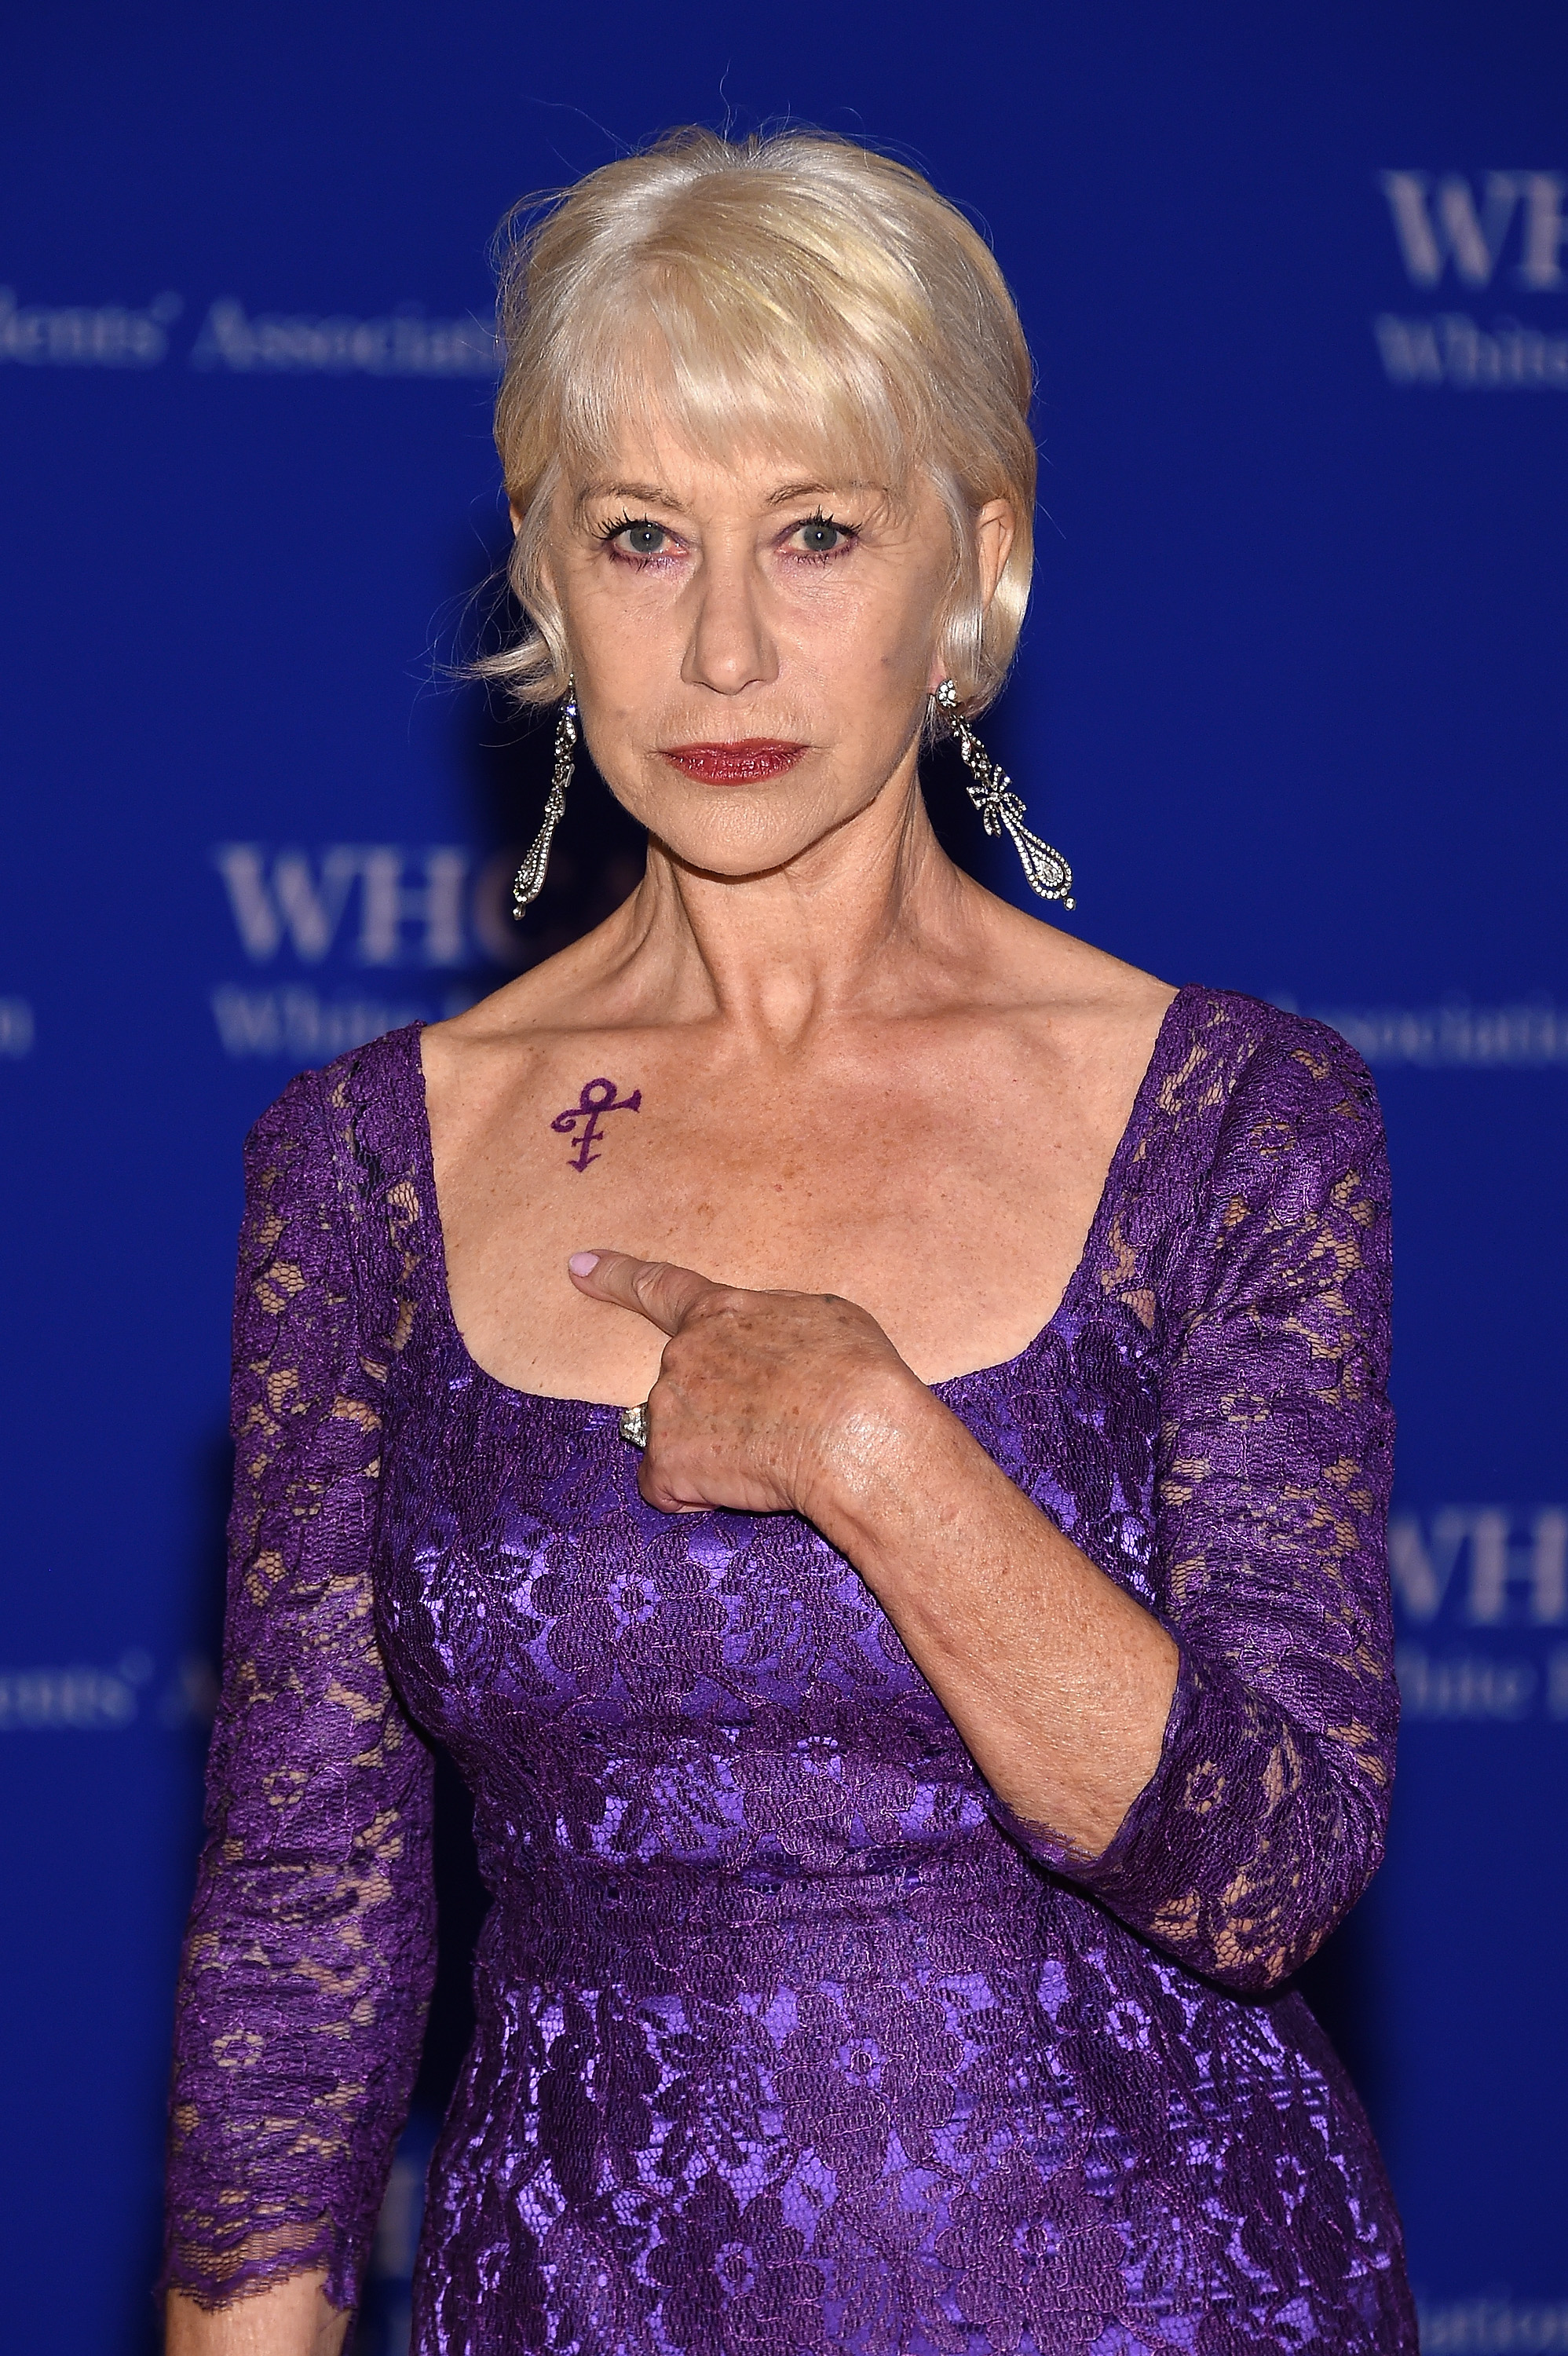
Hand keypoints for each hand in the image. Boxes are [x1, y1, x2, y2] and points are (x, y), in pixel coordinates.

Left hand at [566, 1251, 921, 1516]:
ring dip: (713, 1451)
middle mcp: (683, 1354)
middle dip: (718, 1409)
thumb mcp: (825, 1318)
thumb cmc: (858, 1374)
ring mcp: (668, 1407)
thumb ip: (776, 1324)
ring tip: (773, 1455)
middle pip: (684, 1386)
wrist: (857, 1433)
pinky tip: (747, 1484)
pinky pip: (670, 1486)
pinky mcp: (667, 1461)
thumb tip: (769, 1343)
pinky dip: (699, 1493)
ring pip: (678, 1438)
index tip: (579, 1267)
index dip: (616, 1277)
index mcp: (722, 1313)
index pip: (659, 1288)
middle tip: (778, 1424)